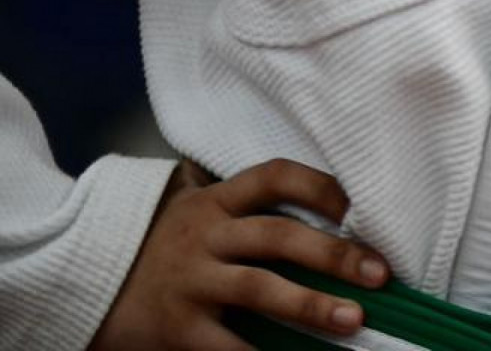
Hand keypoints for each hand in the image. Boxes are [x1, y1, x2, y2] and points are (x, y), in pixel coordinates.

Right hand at [88, 155, 391, 349]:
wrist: (91, 281)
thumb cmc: (166, 249)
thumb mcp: (200, 214)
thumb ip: (248, 212)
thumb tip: (332, 224)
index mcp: (216, 201)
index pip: (275, 176)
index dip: (320, 186)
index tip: (360, 205)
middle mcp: (205, 234)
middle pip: (278, 235)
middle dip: (334, 253)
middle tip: (379, 273)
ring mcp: (191, 280)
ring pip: (259, 286)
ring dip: (311, 304)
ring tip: (353, 321)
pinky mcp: (179, 327)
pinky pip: (228, 346)